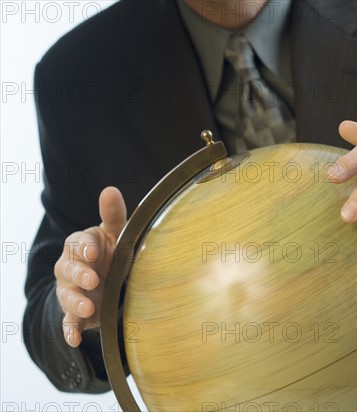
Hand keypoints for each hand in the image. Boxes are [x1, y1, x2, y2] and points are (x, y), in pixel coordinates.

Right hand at [54, 187, 126, 346]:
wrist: (107, 279)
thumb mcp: (115, 232)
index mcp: (80, 245)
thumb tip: (110, 190)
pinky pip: (69, 322)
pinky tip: (75, 339)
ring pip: (67, 296)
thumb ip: (112, 214)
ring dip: (76, 302)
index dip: (85, 247)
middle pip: (69, 270)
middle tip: (93, 279)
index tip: (95, 250)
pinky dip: (70, 330)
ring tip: (87, 308)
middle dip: (80, 275)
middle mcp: (70, 267)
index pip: (78, 243)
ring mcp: (71, 290)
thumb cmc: (111, 250)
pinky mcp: (75, 312)